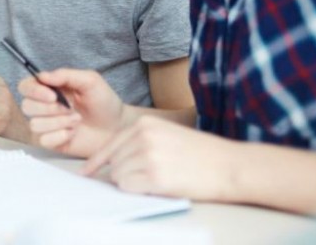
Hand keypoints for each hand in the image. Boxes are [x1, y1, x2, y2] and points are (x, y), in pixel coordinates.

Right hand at [18, 68, 125, 157]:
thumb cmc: (104, 102)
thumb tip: (42, 76)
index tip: (52, 96)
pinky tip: (73, 133)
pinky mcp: (52, 141)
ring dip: (58, 122)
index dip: (34, 91)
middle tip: (71, 108)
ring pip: (35, 124)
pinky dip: (60, 136)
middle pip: (27, 106)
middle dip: (50, 109)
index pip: (26, 86)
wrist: (116, 128)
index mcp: (50, 88)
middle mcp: (45, 106)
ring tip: (76, 120)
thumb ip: (66, 75)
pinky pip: (44, 140)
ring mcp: (47, 125)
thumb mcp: (90, 81)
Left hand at [83, 115, 235, 200]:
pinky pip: (129, 187)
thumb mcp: (168, 135)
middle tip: (150, 177)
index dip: (96, 162)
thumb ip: (141, 142)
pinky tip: (158, 186)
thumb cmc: (201, 154)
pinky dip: (137, 191)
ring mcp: (148, 156)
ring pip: (118, 176)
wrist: (229, 166)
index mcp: (145, 124)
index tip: (85, 173)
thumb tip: (113, 162)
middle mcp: (143, 137)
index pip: (110, 145)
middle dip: (124, 174)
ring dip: (133, 183)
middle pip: (113, 163)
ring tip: (159, 179)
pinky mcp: (155, 177)